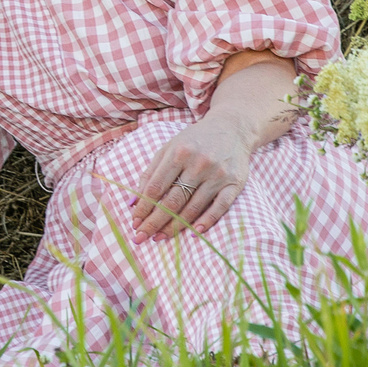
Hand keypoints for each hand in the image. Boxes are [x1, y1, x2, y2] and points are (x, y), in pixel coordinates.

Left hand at [129, 118, 250, 242]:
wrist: (232, 128)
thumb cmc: (194, 141)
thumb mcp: (168, 148)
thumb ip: (150, 173)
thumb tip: (133, 202)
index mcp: (178, 153)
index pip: (156, 187)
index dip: (143, 208)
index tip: (134, 223)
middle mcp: (198, 163)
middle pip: (173, 201)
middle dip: (154, 222)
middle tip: (142, 238)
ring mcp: (218, 174)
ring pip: (193, 207)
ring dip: (175, 227)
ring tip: (160, 237)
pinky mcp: (234, 183)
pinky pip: (220, 207)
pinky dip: (207, 221)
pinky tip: (194, 233)